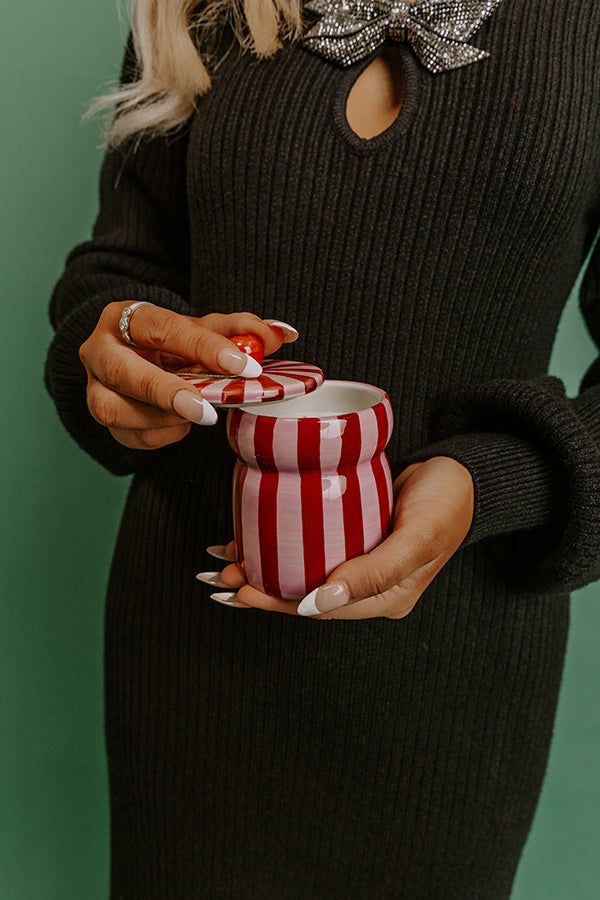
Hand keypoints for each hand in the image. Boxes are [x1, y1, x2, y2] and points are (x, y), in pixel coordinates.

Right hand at [79, 302, 297, 449]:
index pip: (161, 327)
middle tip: (208, 412)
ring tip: (197, 414)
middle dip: (167, 392)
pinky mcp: (100, 419)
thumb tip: (283, 333)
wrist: (138, 357)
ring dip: (162, 418)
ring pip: (114, 409)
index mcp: (124, 316)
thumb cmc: (173, 342)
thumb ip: (240, 329)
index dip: (204, 347)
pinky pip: (127, 437)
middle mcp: (98, 350)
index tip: (245, 367)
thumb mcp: (204, 330)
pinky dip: (161, 435)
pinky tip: (181, 424)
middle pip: (123, 371)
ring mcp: (92, 387)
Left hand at [210, 456, 473, 618]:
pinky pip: (311, 547)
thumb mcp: (417, 537)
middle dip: (261, 588)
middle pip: (304, 594)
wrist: (464, 470)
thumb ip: (373, 572)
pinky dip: (281, 544)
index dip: (276, 603)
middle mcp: (368, 586)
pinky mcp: (353, 536)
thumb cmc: (448, 501)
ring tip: (227, 561)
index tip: (241, 590)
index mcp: (385, 599)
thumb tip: (317, 604)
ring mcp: (360, 561)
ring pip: (303, 572)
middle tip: (222, 574)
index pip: (320, 609)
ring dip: (264, 567)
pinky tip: (254, 539)